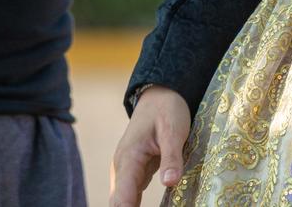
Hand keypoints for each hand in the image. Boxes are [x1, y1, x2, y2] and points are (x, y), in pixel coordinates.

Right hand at [110, 85, 192, 206]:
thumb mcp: (173, 129)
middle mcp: (122, 168)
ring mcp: (126, 172)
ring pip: (122, 201)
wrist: (159, 95)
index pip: (123, 197)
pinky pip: (130, 196)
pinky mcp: (134, 173)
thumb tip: (170, 183)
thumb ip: (171, 157)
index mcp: (129, 158)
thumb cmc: (166, 109)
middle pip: (118, 203)